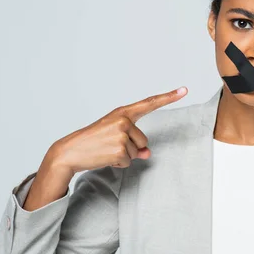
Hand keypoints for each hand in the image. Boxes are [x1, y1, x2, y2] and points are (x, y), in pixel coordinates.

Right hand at [50, 87, 187, 173]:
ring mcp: (121, 135)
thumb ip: (135, 142)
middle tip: (109, 145)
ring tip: (106, 150)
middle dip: (131, 147)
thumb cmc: (92, 142)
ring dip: (124, 155)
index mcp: (122, 113)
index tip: (184, 90)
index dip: (169, 97)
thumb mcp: (115, 137)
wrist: (69, 152)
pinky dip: (119, 163)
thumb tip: (148, 154)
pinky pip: (129, 161)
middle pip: (144, 141)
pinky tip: (105, 156)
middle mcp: (123, 121)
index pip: (149, 103)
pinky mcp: (119, 150)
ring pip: (138, 152)